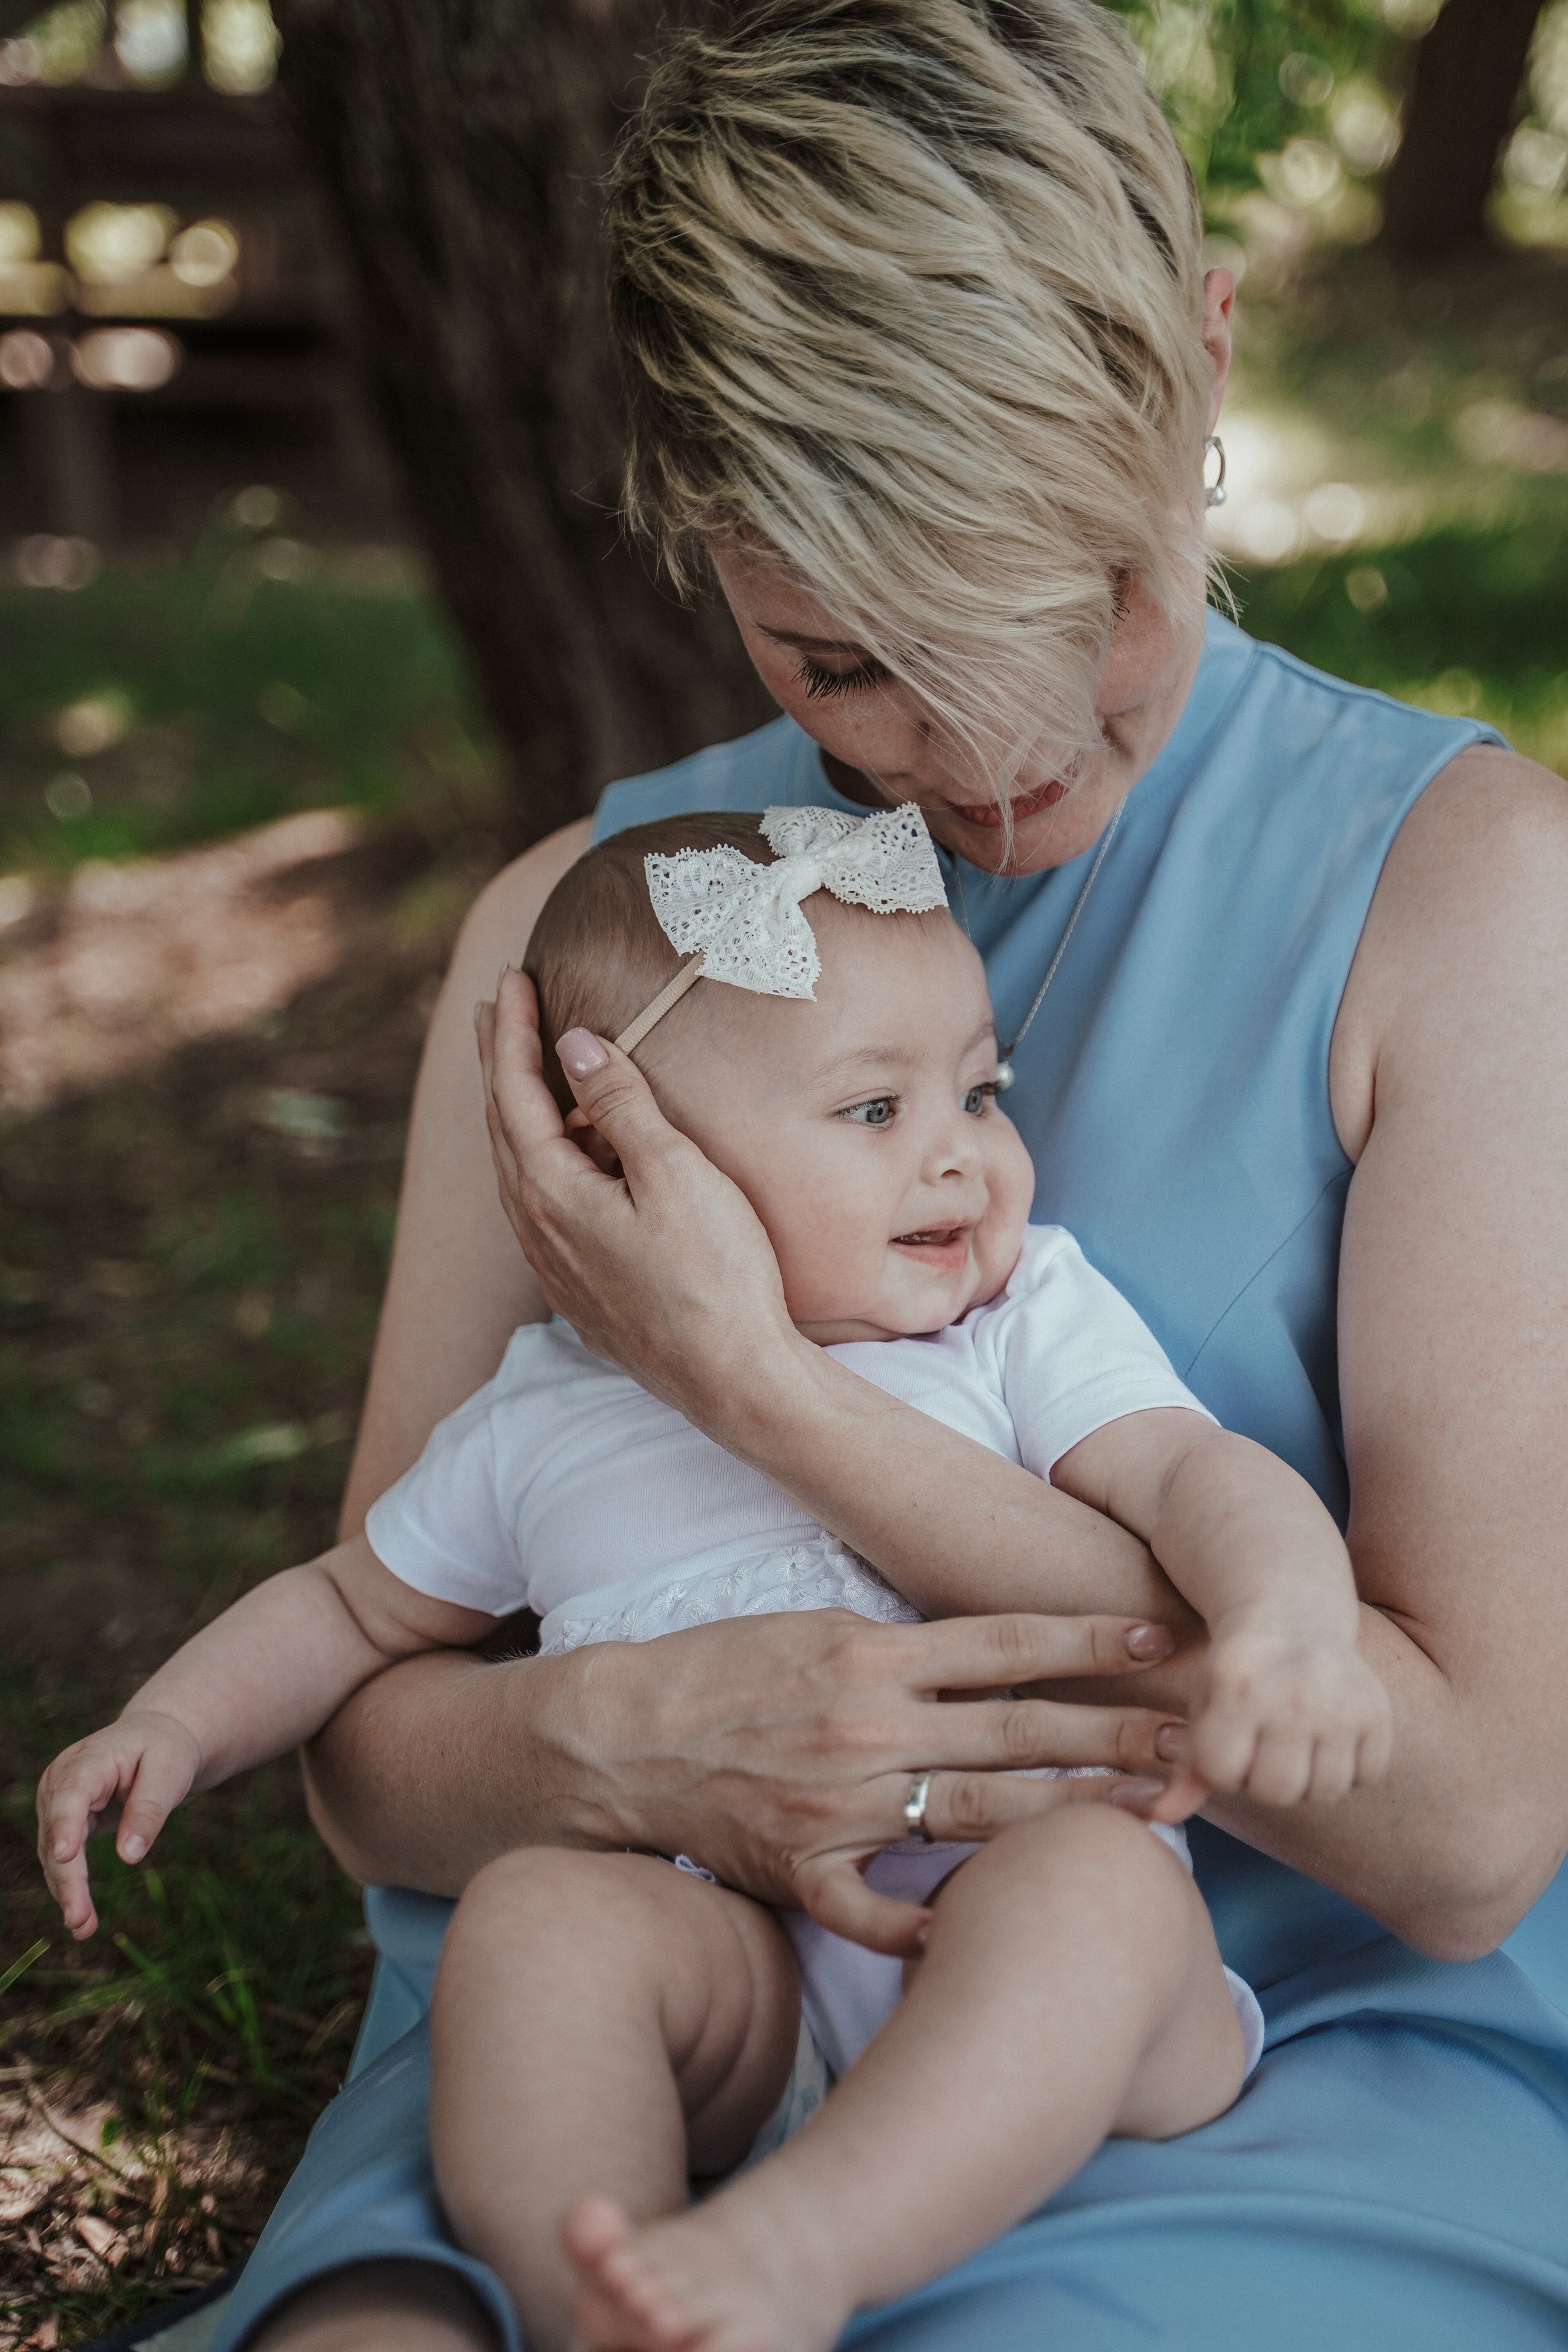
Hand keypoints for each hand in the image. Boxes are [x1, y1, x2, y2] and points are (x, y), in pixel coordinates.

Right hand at [36, 1710, 200, 1938]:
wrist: (157, 1738)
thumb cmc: (165, 1750)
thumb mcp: (170, 1771)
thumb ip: (150, 1809)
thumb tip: (129, 1856)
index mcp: (89, 1759)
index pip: (70, 1795)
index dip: (64, 1826)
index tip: (65, 1856)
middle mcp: (62, 1780)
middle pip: (57, 1832)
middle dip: (67, 1877)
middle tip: (79, 1918)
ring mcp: (57, 1802)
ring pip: (54, 1852)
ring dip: (66, 1891)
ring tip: (84, 1927)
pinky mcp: (64, 1821)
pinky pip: (63, 1858)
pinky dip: (70, 1886)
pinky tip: (82, 1917)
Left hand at [475, 969, 797, 1422]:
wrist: (734, 1380)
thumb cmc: (715, 1275)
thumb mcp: (675, 1174)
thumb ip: (621, 1105)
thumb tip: (575, 1046)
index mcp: (550, 1194)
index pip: (516, 1092)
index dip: (513, 1032)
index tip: (512, 979)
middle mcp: (538, 1231)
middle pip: (505, 1128)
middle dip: (501, 1063)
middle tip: (497, 1010)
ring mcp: (557, 1266)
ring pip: (519, 1169)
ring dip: (517, 1111)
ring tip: (520, 1070)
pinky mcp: (584, 1290)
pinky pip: (542, 1205)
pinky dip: (541, 1159)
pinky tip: (560, 1158)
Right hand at [549, 1608, 1184, 1954]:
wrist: (619, 1734)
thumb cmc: (718, 1667)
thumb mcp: (813, 1624)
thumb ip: (902, 1647)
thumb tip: (989, 1652)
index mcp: (871, 1652)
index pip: (1004, 1642)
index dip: (1086, 1641)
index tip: (1158, 1640)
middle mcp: (869, 1724)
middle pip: (1017, 1729)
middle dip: (1113, 1733)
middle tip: (1192, 1739)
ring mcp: (842, 1802)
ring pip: (980, 1812)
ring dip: (1069, 1812)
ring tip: (1148, 1812)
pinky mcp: (806, 1869)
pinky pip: (880, 1912)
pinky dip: (931, 1927)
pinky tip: (992, 1933)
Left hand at [1149, 1609, 1394, 1818]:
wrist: (1294, 1615)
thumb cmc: (1238, 1674)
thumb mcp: (1203, 1707)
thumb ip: (1186, 1768)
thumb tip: (1159, 1819)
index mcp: (1237, 1688)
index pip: (1222, 1774)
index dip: (1222, 1767)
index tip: (1228, 1741)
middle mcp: (1293, 1694)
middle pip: (1277, 1792)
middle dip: (1264, 1780)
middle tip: (1264, 1747)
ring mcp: (1341, 1703)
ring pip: (1324, 1791)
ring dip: (1308, 1777)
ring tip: (1296, 1742)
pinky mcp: (1378, 1710)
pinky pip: (1366, 1775)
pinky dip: (1349, 1767)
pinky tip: (1330, 1735)